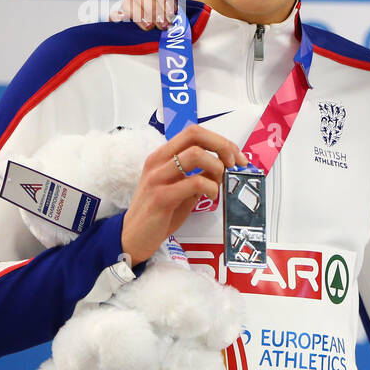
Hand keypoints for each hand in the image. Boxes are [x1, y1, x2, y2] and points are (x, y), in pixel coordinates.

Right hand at [109, 0, 177, 28]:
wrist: (163, 42)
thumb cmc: (177, 25)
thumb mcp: (183, 12)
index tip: (172, 12)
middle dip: (154, 9)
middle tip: (164, 24)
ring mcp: (130, 7)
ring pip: (128, 1)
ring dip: (139, 14)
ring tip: (149, 27)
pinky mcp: (119, 19)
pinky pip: (114, 14)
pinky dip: (118, 16)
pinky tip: (123, 19)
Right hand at [120, 125, 245, 265]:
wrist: (133, 237)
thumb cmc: (160, 212)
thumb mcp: (181, 188)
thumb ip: (199, 175)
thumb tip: (226, 167)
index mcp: (163, 156)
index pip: (194, 132)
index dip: (221, 141)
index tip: (236, 156)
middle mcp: (158, 161)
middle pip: (195, 135)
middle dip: (222, 146)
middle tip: (233, 164)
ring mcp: (158, 178)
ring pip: (196, 155)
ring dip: (217, 167)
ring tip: (218, 183)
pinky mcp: (161, 197)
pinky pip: (194, 183)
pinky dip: (211, 188)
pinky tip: (211, 196)